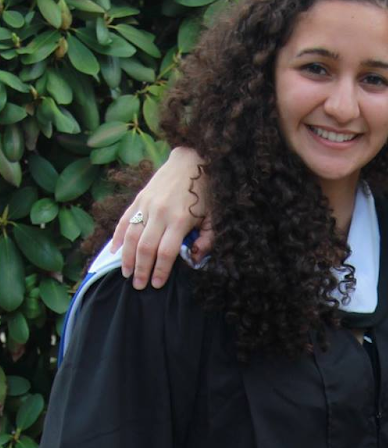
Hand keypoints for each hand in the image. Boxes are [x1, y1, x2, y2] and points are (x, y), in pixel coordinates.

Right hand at [111, 146, 212, 289]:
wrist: (190, 161)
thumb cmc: (204, 193)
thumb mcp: (213, 217)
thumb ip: (206, 240)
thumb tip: (193, 259)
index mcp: (180, 220)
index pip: (166, 252)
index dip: (160, 271)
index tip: (156, 285)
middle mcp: (160, 213)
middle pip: (146, 248)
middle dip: (141, 270)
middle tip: (138, 286)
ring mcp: (147, 205)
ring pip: (131, 236)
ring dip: (127, 258)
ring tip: (126, 273)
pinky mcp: (139, 199)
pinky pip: (124, 220)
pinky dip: (118, 237)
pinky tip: (115, 251)